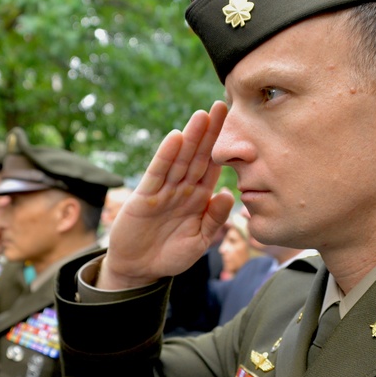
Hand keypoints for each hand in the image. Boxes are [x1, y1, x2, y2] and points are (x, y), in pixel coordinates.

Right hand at [99, 101, 233, 289]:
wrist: (139, 270)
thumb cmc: (170, 256)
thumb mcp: (199, 242)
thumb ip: (214, 219)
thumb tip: (228, 194)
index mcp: (198, 198)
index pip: (212, 167)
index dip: (223, 147)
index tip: (235, 125)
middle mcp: (182, 189)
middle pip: (197, 156)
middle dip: (209, 133)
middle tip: (222, 106)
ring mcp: (163, 191)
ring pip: (179, 160)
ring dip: (190, 138)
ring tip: (201, 116)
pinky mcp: (144, 197)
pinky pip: (157, 174)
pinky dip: (165, 156)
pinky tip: (175, 139)